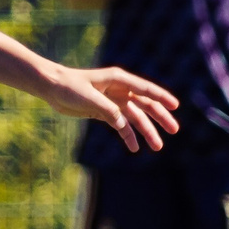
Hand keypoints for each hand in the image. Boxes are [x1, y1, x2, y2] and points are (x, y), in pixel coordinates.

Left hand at [57, 66, 179, 151]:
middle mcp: (120, 90)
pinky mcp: (105, 112)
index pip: (145, 89)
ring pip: (135, 118)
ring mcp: (113, 101)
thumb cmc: (69, 86)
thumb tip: (122, 124)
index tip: (176, 106)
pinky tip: (134, 148)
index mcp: (119, 80)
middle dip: (160, 118)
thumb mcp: (89, 98)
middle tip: (174, 130)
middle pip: (145, 105)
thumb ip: (107, 110)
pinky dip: (128, 136)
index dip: (161, 97)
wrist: (52, 87)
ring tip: (157, 147)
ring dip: (146, 131)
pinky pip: (121, 126)